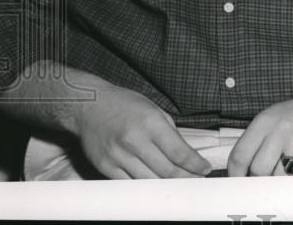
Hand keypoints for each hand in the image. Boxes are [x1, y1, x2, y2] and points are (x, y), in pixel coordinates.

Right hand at [73, 86, 210, 178]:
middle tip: (197, 181)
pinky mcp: (105, 167)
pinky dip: (145, 188)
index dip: (195, 164)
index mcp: (150, 123)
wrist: (88, 106)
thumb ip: (169, 131)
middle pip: (167, 170)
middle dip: (186, 178)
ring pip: (150, 181)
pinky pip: (130, 184)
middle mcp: (134, 140)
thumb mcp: (153, 109)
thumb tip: (185, 153)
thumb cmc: (124, 104)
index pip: (179, 152)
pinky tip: (156, 187)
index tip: (205, 169)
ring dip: (168, 186)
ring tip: (181, 186)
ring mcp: (118, 156)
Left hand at [227, 98, 292, 176]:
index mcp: (265, 121)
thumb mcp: (274, 118)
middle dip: (260, 180)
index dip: (236, 175)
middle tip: (266, 181)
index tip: (241, 183)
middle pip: (258, 170)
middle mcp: (281, 129)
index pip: (240, 155)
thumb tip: (241, 172)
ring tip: (286, 173)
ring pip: (279, 178)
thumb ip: (256, 142)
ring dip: (280, 182)